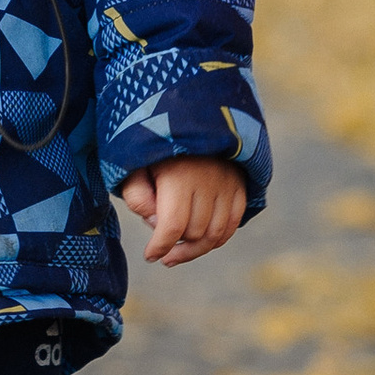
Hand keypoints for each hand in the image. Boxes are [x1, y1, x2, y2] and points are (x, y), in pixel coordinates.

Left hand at [119, 155, 247, 268]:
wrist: (190, 118)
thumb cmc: (156, 146)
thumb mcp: (135, 165)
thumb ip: (137, 195)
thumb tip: (156, 223)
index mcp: (179, 176)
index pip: (172, 226)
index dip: (160, 247)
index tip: (150, 256)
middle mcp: (208, 182)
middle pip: (194, 233)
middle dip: (175, 244)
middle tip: (160, 238)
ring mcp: (227, 185)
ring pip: (215, 235)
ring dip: (195, 249)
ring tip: (176, 252)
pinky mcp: (239, 186)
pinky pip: (232, 225)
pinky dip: (216, 239)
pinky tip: (199, 242)